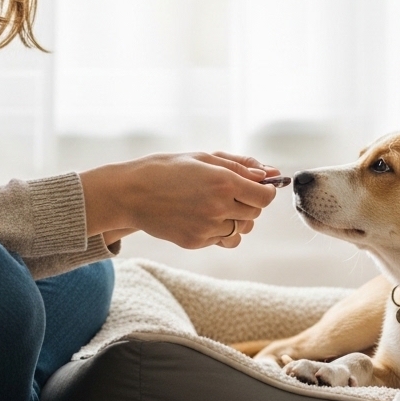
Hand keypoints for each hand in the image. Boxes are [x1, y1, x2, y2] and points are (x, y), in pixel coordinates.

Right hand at [80, 151, 280, 249]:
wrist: (131, 193)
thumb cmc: (167, 169)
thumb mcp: (203, 158)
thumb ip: (239, 165)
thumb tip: (268, 173)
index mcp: (223, 181)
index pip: (264, 196)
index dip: (265, 191)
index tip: (258, 187)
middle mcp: (218, 206)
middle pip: (254, 213)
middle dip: (249, 203)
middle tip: (230, 192)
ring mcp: (207, 227)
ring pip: (241, 230)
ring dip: (236, 218)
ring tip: (215, 205)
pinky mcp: (196, 241)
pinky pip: (223, 240)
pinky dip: (220, 230)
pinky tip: (203, 217)